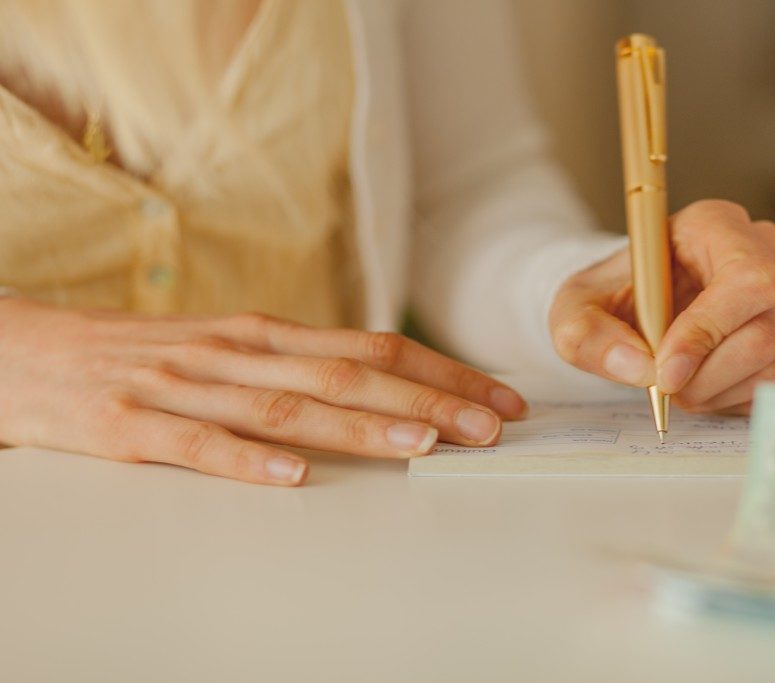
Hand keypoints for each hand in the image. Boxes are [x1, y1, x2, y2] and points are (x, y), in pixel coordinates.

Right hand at [0, 299, 526, 484]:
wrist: (28, 353)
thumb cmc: (141, 354)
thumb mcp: (229, 349)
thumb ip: (296, 367)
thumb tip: (377, 388)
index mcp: (265, 335)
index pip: (372, 347)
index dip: (440, 372)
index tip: (495, 398)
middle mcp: (237, 353)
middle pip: (349, 374)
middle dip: (429, 400)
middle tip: (489, 427)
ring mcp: (186, 386)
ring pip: (288, 406)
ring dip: (361, 426)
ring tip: (422, 444)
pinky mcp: (132, 424)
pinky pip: (198, 444)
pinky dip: (248, 459)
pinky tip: (293, 477)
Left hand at [550, 199, 774, 414]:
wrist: (627, 305)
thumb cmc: (608, 296)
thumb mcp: (574, 310)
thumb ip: (590, 337)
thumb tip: (637, 367)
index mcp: (715, 225)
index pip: (746, 279)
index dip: (709, 332)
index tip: (665, 370)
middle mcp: (763, 253)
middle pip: (764, 333)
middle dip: (706, 375)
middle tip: (662, 383)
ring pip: (773, 365)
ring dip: (715, 391)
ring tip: (676, 381)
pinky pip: (774, 385)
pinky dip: (730, 397)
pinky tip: (699, 382)